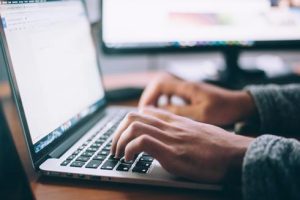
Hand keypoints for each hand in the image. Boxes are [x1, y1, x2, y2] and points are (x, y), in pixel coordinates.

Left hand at [111, 107, 253, 182]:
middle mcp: (170, 126)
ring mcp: (170, 137)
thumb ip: (180, 131)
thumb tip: (169, 139)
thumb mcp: (197, 133)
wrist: (237, 154)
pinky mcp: (172, 152)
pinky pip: (142, 142)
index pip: (144, 112)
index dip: (128, 123)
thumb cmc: (219, 147)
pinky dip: (129, 150)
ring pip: (133, 126)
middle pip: (133, 116)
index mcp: (175, 121)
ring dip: (119, 141)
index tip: (124, 136)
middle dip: (117, 132)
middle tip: (115, 147)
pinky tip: (130, 159)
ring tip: (119, 155)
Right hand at [139, 73, 255, 125]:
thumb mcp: (201, 114)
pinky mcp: (191, 94)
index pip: (160, 84)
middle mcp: (186, 85)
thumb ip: (180, 112)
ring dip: (156, 98)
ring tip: (153, 112)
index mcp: (187, 87)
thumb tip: (160, 111)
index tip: (145, 109)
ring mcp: (188, 88)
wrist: (240, 105)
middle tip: (145, 111)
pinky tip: (167, 110)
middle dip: (150, 96)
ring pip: (165, 88)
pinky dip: (165, 100)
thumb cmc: (224, 109)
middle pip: (159, 83)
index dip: (149, 95)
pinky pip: (172, 93)